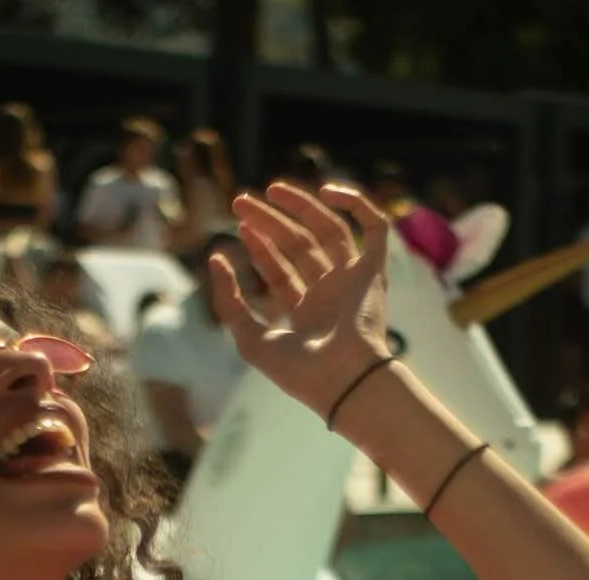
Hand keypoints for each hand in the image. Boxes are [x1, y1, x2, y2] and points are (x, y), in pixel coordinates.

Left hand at [209, 181, 393, 416]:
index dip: (259, 247)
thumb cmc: (298, 371)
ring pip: (328, 231)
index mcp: (305, 314)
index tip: (239, 227)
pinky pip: (374, 227)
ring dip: (301, 208)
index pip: (281, 271)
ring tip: (270, 190)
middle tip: (240, 201)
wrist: (342, 379)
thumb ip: (228, 302)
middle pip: (299, 246)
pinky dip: (356, 204)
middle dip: (270, 223)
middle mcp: (330, 294)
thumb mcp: (249, 338)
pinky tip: (326, 191)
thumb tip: (215, 258)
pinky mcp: (374, 269)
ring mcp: (353, 281)